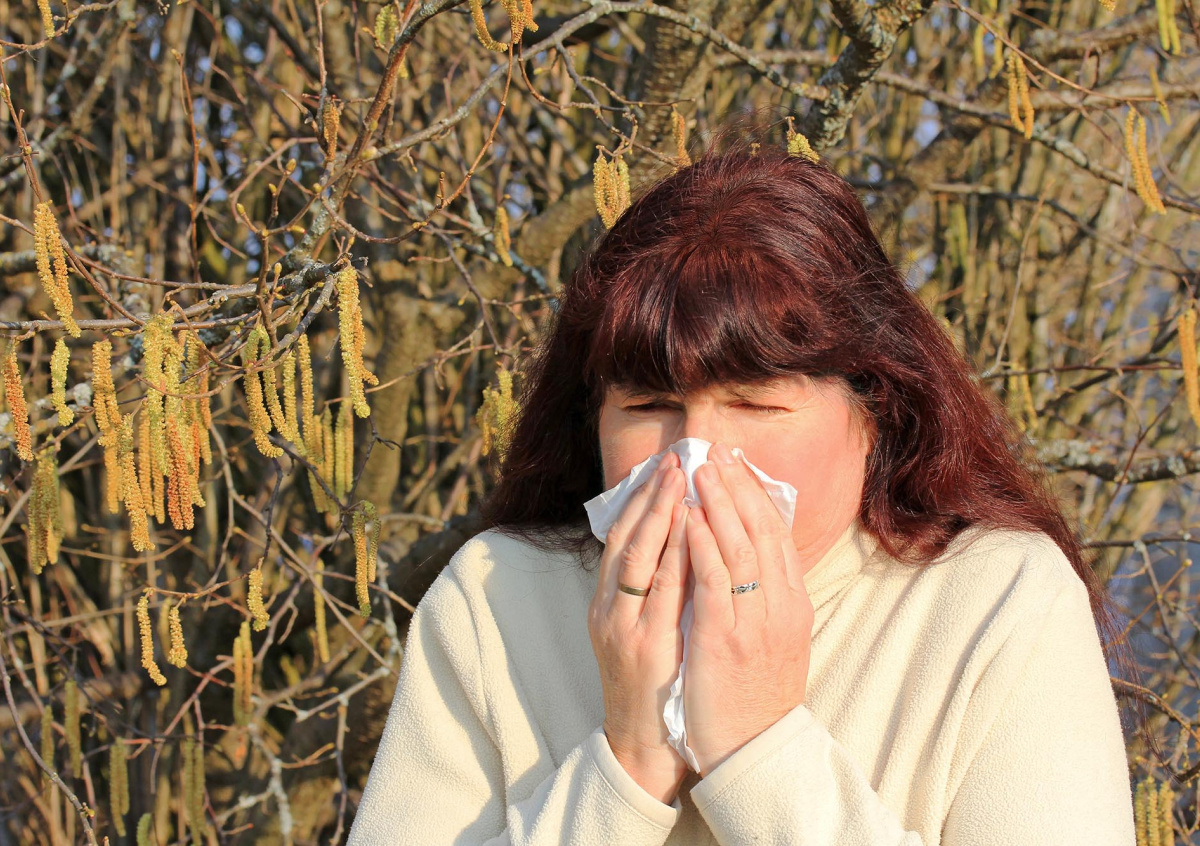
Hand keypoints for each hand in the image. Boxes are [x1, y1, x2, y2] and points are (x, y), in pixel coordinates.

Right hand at [588, 451, 691, 803]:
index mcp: (607, 602)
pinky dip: (674, 556)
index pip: (620, 537)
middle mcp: (608, 609)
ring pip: (637, 558)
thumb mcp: (643, 629)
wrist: (643, 747)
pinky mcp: (645, 648)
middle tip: (673, 459)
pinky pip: (661, 593)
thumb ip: (653, 589)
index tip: (663, 465)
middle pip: (625, 538)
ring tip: (680, 479)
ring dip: (660, 515)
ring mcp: (624, 628)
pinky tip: (690, 530)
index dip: (640, 498)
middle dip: (650, 496)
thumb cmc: (652, 685)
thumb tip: (678, 541)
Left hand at [683, 441, 813, 776]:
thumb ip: (767, 598)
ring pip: (740, 548)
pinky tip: (689, 518)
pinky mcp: (725, 640)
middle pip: (761, 531)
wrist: (757, 752)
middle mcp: (780, 606)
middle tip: (715, 452)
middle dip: (737, 487)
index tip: (736, 463)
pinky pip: (715, 582)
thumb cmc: (758, 696)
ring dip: (718, 504)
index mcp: (792, 604)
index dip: (756, 495)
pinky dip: (702, 546)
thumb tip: (751, 558)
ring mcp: (755, 622)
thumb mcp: (776, 640)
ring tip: (699, 470)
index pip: (776, 534)